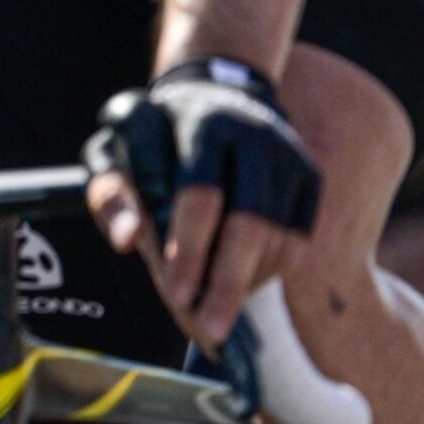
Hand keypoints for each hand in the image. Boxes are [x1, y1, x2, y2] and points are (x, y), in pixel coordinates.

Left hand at [85, 60, 320, 349]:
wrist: (216, 93)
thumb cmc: (154, 137)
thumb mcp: (116, 151)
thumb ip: (113, 195)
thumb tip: (129, 240)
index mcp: (198, 123)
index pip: (198, 196)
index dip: (187, 249)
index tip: (175, 295)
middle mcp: (252, 135)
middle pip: (248, 222)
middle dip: (226, 282)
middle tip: (210, 330)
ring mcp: (288, 156)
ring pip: (277, 237)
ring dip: (247, 282)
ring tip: (218, 311)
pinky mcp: (310, 178)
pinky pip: (297, 240)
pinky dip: (270, 271)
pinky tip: (242, 284)